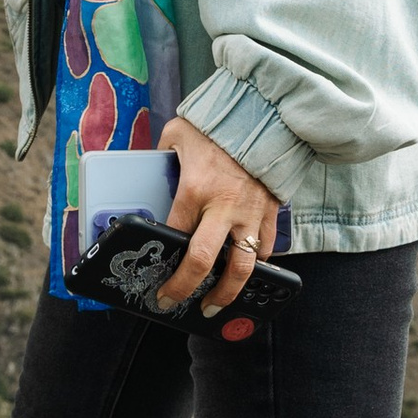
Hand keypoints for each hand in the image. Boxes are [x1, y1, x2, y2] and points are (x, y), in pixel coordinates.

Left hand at [157, 113, 280, 314]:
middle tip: (172, 302)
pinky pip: (265, 249)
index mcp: (194, 190)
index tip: (153, 272)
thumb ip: (162, 155)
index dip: (162, 259)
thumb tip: (148, 170)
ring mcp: (249, 213)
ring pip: (242, 267)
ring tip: (215, 305)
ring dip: (227, 292)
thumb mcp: (178, 134)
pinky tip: (244, 273)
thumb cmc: (218, 124)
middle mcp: (222, 207)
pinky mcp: (270, 212)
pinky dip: (256, 265)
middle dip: (185, 288)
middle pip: (202, 261)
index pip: (173, 235)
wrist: (265, 113)